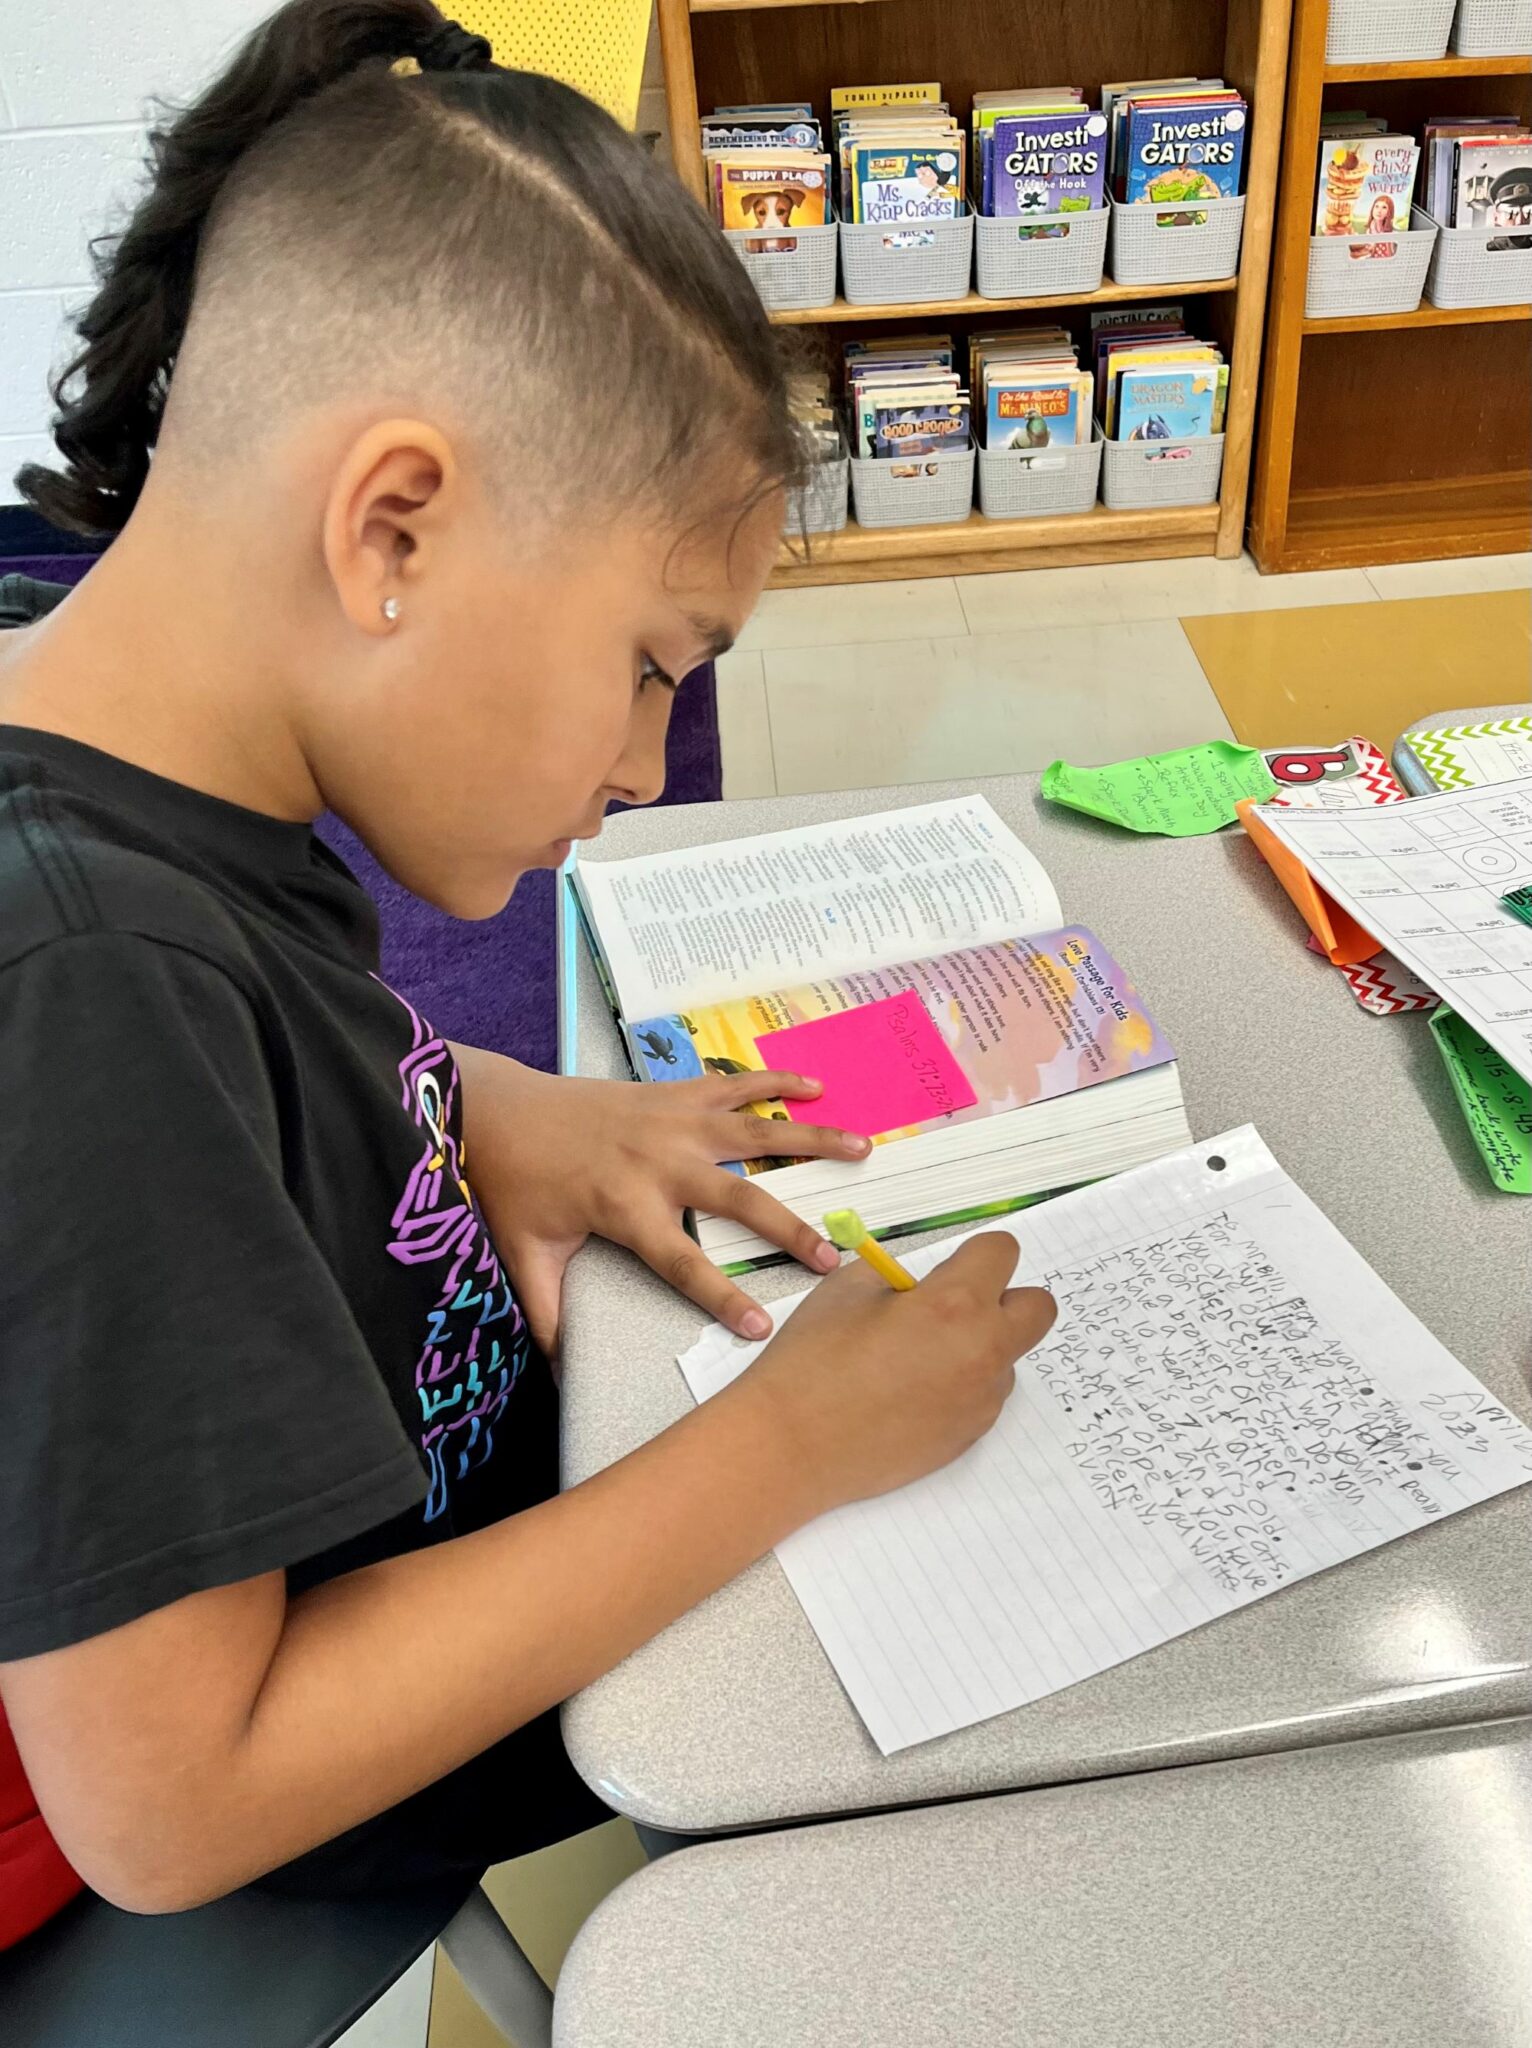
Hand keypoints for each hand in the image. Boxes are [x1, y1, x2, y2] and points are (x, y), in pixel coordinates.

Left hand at [451, 1048, 872, 1351]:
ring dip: (810, 1140)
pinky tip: (816, 1087)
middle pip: (738, 1199)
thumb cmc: (513, 1184)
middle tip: (833, 1257)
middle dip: (788, 1229)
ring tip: (864, 1150)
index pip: (683, 1264)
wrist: (496, 1107)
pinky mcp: (671, 1095)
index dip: (722, 1298)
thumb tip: (557, 1376)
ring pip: (754, 1132)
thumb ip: (546, 1314)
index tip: (762, 1328)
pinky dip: (775, 1083)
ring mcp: (671, 1122)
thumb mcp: (525, 1254)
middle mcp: (659, 1162)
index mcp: (626, 1208)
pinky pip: (733, 1086)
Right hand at [736, 1234, 1057, 1515]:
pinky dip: (961, 1385)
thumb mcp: (849, 1288)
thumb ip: (901, 1279)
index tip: (949, 1267)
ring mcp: (981, 1400)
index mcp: (955, 1304)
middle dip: (1006, 1298)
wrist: (791, 1444)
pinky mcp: (969, 1436)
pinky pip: (983, 1395)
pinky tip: (909, 1394)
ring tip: (915, 1360)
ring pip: (1008, 1356)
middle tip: (955, 1307)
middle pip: (1039, 1308)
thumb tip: (922, 1288)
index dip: (974, 1254)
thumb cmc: (812, 1361)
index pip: (1002, 1253)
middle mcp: (983, 1352)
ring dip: (980, 1346)